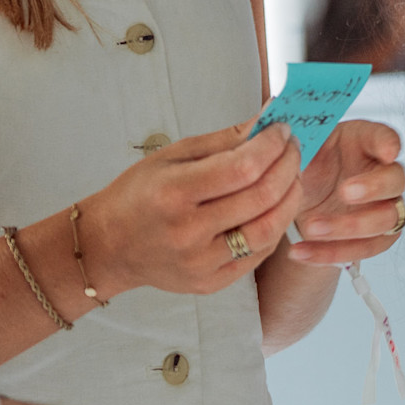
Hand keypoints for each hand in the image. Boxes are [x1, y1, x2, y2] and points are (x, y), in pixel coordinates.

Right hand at [80, 119, 302, 297]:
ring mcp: (201, 263)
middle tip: (294, 148)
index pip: (241, 168)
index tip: (282, 130)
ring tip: (292, 178)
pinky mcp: (210, 283)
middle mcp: (189, 231)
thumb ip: (222, 141)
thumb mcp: (172, 155)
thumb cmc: (139, 193)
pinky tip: (276, 207)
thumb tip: (264, 122)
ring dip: (290, 199)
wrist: (110, 245)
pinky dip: (275, 227)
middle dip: (288, 166)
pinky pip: (257, 255)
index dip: (271, 147)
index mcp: (175, 192)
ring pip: (267, 231)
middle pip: (260, 198)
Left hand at [287, 118, 404, 266]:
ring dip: (348, 227)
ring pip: (385, 221)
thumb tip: (275, 104)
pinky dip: (330, 254)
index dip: (389, 143)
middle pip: (396, 180)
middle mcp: (381, 173)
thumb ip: (292, 127)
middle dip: (373, 187)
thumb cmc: (306, 161)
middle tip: (344, 192)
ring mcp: (383, 207)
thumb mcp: (298, 143)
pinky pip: (363, 251)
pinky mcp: (375, 238)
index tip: (387, 150)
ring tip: (309, 227)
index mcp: (364, 141)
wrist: (302, 198)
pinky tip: (300, 252)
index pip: (387, 136)